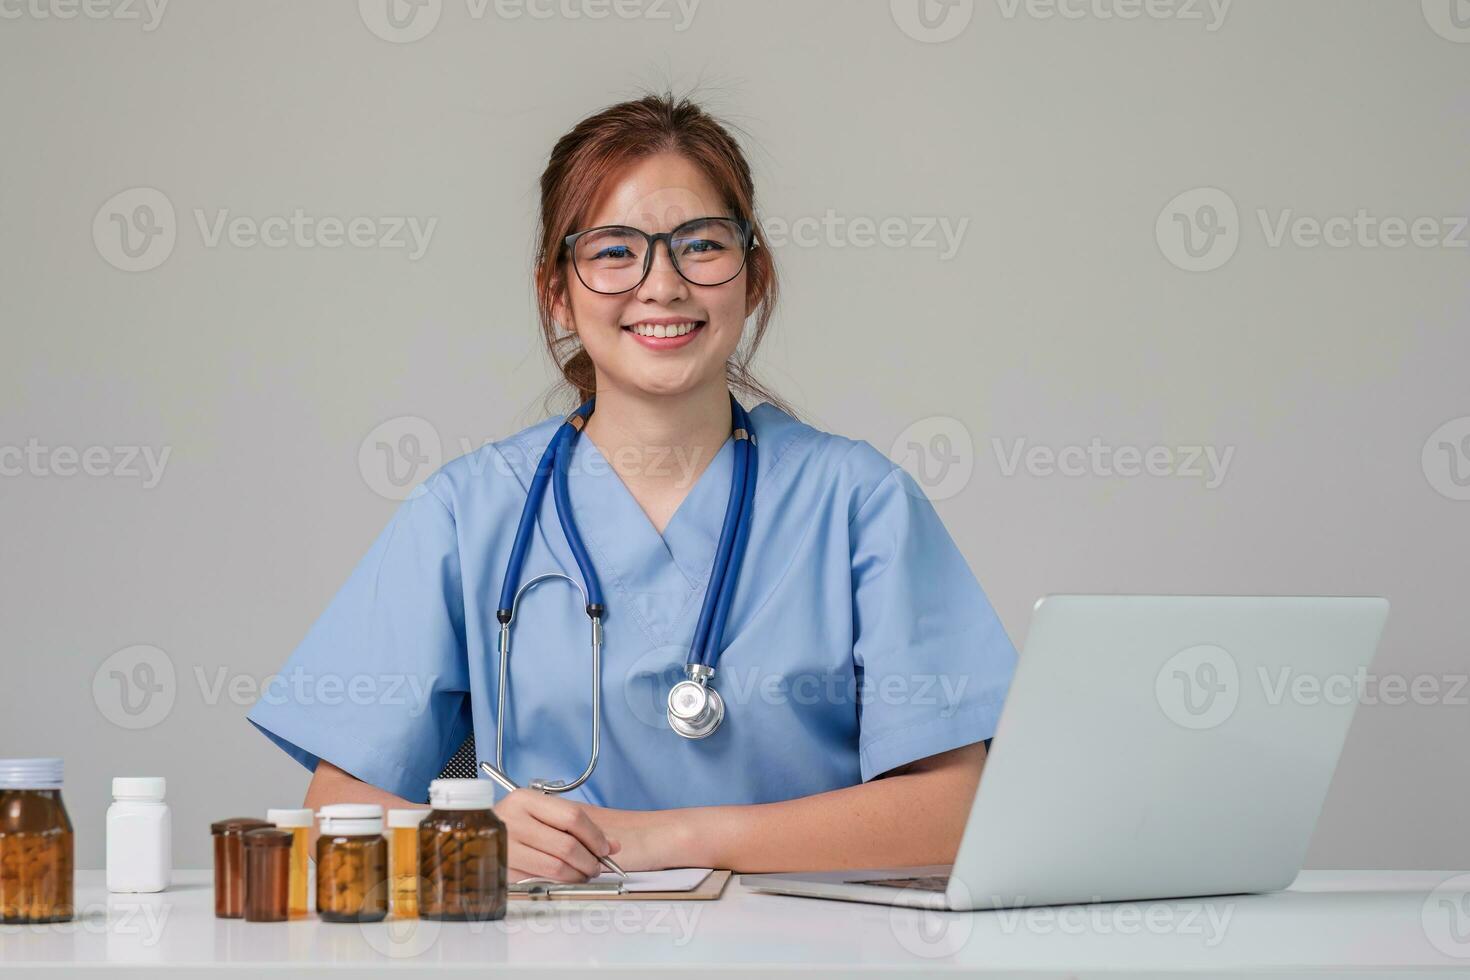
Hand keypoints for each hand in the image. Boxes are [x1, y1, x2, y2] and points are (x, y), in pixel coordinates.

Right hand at [494, 789, 620, 882]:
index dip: (596, 836)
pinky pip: (540, 881)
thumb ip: (578, 825)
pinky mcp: (502, 871)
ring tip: (584, 873)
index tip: (606, 847)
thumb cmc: (518, 821)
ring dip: (578, 875)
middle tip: (597, 866)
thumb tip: (613, 846)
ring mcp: (505, 848)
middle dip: (590, 860)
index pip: (572, 818)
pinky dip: (560, 884)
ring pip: (556, 868)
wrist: (472, 834)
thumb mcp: (544, 812)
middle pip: (566, 846)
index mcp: (525, 799)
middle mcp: (512, 821)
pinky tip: (565, 879)